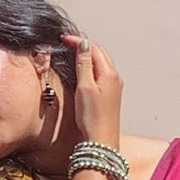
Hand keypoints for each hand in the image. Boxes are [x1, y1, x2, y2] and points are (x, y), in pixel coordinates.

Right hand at [60, 33, 121, 147]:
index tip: (64, 39)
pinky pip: (101, 73)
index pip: (94, 49)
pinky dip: (91, 66)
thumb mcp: (85, 87)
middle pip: (100, 53)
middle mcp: (115, 78)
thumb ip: (84, 64)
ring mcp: (114, 87)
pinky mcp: (110, 95)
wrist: (101, 140)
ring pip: (101, 63)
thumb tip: (84, 44)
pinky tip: (83, 70)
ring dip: (88, 55)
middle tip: (68, 43)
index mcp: (109, 74)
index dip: (79, 41)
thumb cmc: (93, 118)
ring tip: (74, 52)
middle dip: (84, 46)